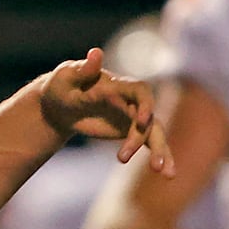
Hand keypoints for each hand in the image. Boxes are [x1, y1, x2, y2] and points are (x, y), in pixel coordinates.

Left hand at [38, 47, 173, 177]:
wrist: (59, 105)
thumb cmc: (61, 87)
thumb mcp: (66, 78)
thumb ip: (84, 70)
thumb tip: (95, 53)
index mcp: (117, 84)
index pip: (139, 91)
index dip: (144, 104)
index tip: (141, 121)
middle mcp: (130, 100)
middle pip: (149, 118)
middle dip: (149, 138)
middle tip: (145, 160)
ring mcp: (132, 116)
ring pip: (153, 133)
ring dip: (160, 152)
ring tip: (163, 173)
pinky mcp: (131, 131)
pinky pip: (149, 144)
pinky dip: (160, 157)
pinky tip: (168, 175)